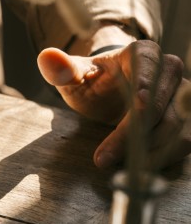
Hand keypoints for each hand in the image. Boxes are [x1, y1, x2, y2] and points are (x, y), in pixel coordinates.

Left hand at [37, 41, 189, 169]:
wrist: (111, 92)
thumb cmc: (93, 82)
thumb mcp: (74, 77)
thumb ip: (62, 69)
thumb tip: (46, 57)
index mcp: (144, 53)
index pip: (149, 67)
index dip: (146, 86)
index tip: (139, 104)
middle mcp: (171, 70)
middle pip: (160, 106)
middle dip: (132, 135)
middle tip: (102, 159)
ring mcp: (184, 95)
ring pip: (177, 127)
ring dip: (148, 152)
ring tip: (116, 166)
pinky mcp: (189, 118)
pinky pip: (186, 141)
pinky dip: (165, 157)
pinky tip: (139, 170)